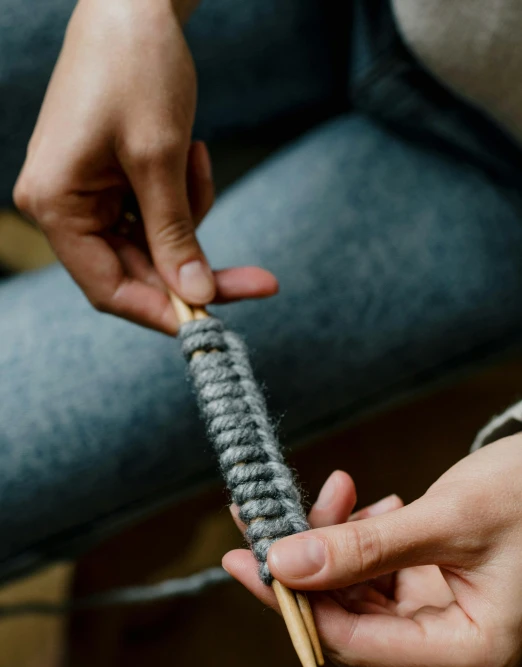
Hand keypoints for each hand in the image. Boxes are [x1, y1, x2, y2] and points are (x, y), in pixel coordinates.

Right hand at [14, 0, 276, 333]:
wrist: (133, 2)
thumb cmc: (136, 67)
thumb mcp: (161, 160)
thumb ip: (176, 236)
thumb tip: (196, 296)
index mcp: (56, 204)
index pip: (109, 290)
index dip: (163, 312)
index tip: (215, 323)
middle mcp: (62, 206)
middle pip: (137, 271)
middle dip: (196, 269)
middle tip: (258, 281)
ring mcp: (84, 194)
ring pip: (151, 245)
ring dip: (189, 218)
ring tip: (195, 157)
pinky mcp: (107, 180)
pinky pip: (153, 215)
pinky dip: (182, 198)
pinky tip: (189, 151)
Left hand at [224, 434, 521, 666]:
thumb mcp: (448, 520)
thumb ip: (365, 547)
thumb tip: (287, 563)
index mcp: (467, 650)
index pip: (355, 641)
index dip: (294, 602)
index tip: (248, 559)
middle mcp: (451, 643)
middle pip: (349, 615)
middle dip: (307, 561)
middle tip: (267, 514)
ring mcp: (442, 614)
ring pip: (358, 588)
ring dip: (335, 539)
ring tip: (336, 490)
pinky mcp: (435, 585)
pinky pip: (378, 569)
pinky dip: (362, 535)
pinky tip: (368, 504)